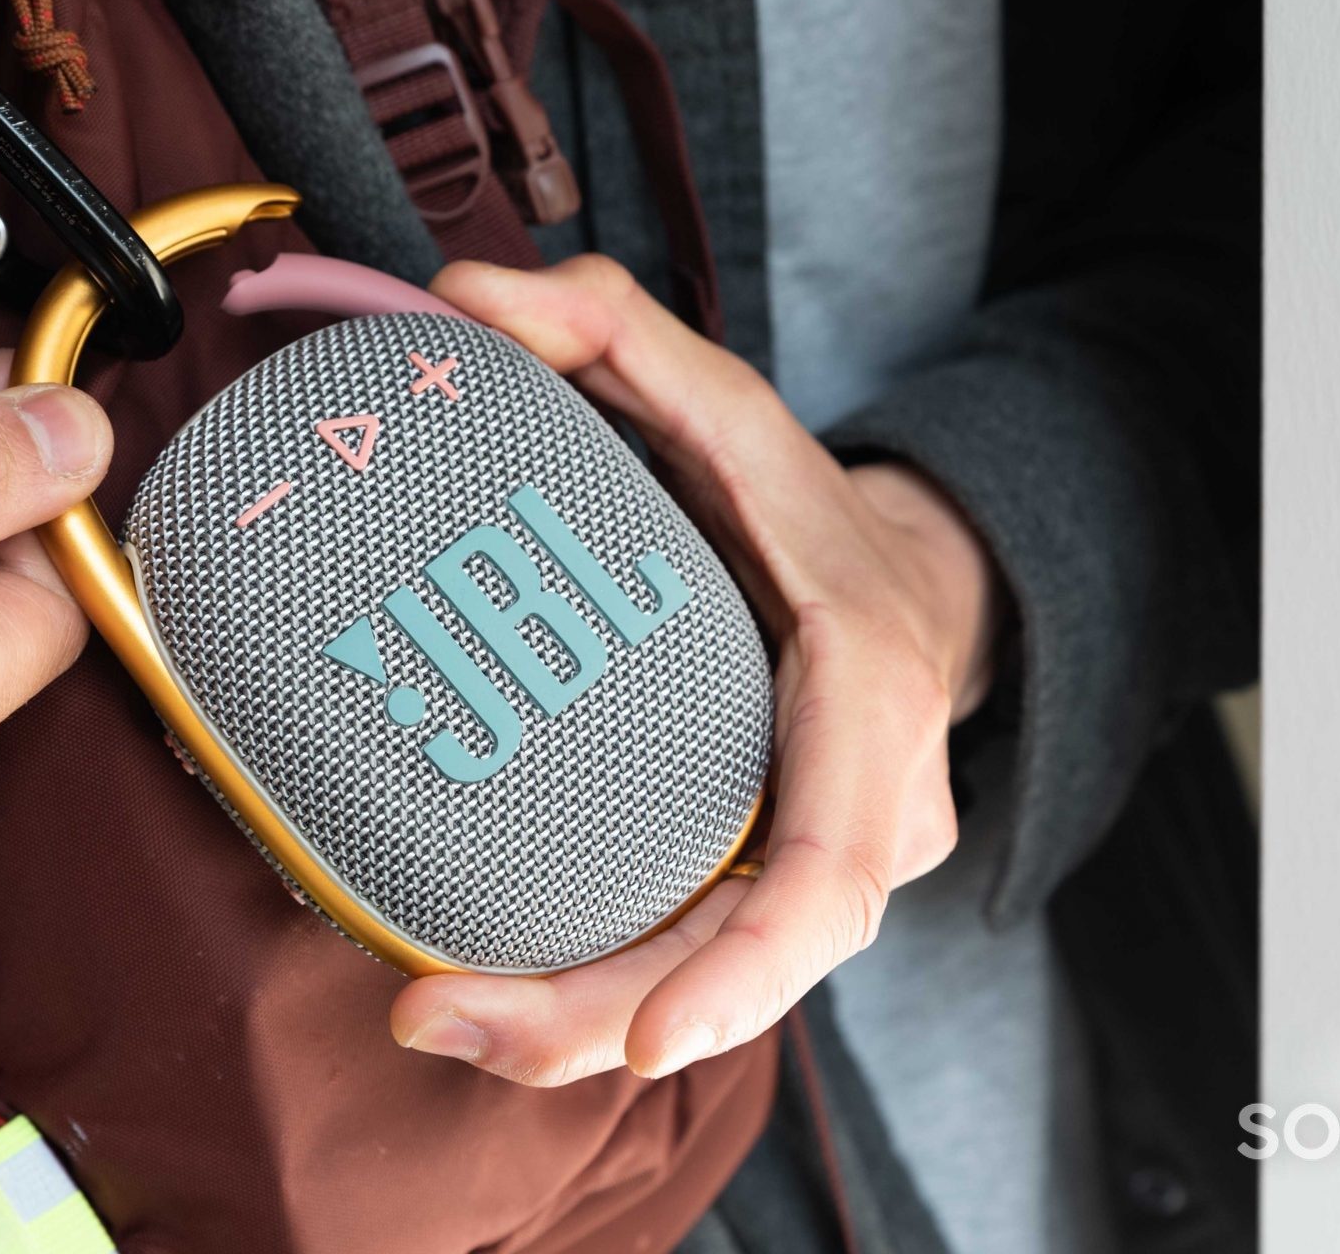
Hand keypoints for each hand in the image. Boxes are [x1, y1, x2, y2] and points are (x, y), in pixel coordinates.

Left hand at [392, 256, 1001, 1085]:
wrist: (906, 587)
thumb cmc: (810, 511)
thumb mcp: (730, 400)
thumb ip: (610, 328)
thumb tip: (464, 299)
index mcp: (869, 702)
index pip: (831, 869)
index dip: (749, 966)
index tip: (649, 1039)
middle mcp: (866, 812)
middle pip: (746, 963)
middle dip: (600, 1021)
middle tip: (437, 1020)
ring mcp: (824, 863)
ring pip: (710, 985)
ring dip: (576, 1030)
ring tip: (433, 1022)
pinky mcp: (770, 886)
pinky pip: (693, 961)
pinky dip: (594, 998)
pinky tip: (484, 1003)